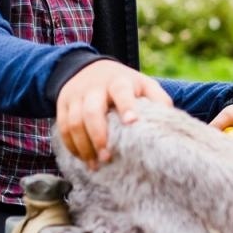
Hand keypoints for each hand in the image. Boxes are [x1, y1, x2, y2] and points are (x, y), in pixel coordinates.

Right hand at [56, 60, 172, 168]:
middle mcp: (94, 88)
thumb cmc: (123, 83)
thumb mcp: (142, 84)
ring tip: (94, 165)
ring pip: (74, 123)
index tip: (132, 122)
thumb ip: (157, 99)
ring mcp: (75, 96)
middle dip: (98, 136)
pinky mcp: (62, 105)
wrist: (86, 68)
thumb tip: (171, 120)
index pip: (121, 92)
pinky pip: (62, 128)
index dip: (126, 106)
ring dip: (83, 146)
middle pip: (91, 111)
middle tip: (107, 157)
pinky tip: (82, 158)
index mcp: (118, 81)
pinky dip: (71, 146)